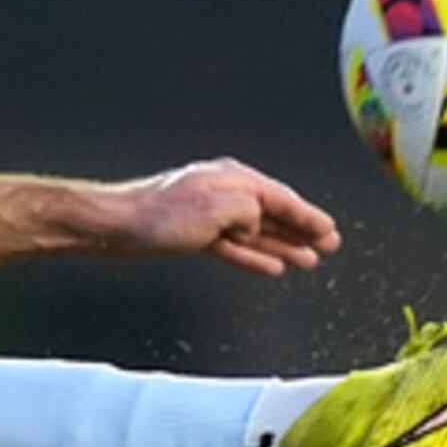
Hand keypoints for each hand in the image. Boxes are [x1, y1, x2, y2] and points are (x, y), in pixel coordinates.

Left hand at [99, 160, 340, 276]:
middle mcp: (225, 193)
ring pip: (257, 232)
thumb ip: (249, 211)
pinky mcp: (194, 234)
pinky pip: (235, 246)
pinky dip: (254, 256)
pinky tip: (271, 267)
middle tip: (327, 245)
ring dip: (283, 246)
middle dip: (302, 230)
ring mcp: (210, 214)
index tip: (330, 231)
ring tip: (307, 260)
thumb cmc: (159, 214)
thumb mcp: (218, 208)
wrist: (116, 226)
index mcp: (234, 180)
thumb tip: (258, 223)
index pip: (282, 199)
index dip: (308, 217)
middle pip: (273, 213)